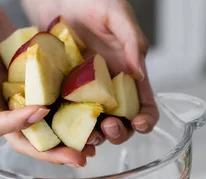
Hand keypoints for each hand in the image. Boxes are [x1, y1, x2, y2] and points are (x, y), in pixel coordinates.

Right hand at [0, 0, 92, 166]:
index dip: (18, 123)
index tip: (41, 112)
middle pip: (22, 135)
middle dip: (49, 150)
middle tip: (78, 157)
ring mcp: (13, 90)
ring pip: (39, 123)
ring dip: (64, 136)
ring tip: (91, 143)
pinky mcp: (28, 79)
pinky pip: (48, 97)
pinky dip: (67, 108)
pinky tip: (88, 112)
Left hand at [23, 0, 158, 144]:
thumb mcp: (117, 15)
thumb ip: (133, 42)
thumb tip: (140, 73)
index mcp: (127, 73)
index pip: (143, 104)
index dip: (146, 119)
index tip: (138, 123)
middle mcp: (107, 86)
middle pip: (120, 122)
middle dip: (118, 132)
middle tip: (108, 126)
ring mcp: (82, 90)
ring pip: (92, 125)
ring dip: (93, 135)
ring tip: (87, 133)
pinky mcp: (59, 89)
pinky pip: (64, 114)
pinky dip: (65, 126)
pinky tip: (63, 127)